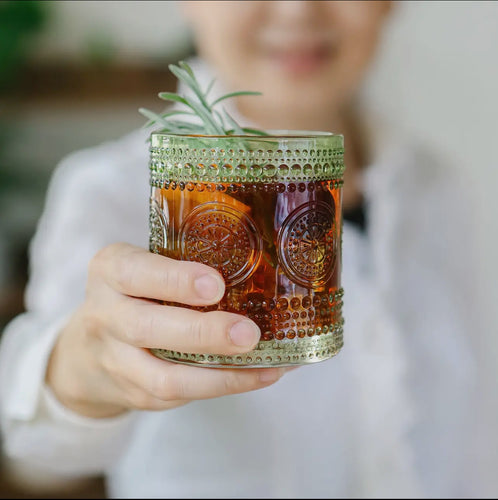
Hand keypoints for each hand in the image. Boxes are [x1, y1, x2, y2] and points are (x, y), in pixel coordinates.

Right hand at [46, 243, 289, 417]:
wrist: (89, 351)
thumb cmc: (134, 295)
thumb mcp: (144, 266)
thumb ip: (182, 264)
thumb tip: (258, 270)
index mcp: (110, 272)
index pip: (133, 272)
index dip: (174, 280)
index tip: (215, 285)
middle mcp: (106, 317)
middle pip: (146, 328)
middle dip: (202, 333)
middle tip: (247, 334)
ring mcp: (117, 362)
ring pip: (163, 377)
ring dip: (219, 374)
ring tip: (265, 364)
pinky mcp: (136, 394)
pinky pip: (181, 395)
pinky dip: (225, 385)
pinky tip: (260, 374)